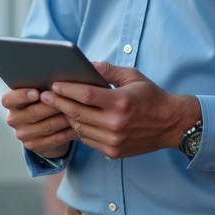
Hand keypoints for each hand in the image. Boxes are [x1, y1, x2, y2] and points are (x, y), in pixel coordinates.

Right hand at [1, 87, 77, 159]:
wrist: (42, 125)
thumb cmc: (42, 100)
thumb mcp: (38, 90)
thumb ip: (41, 84)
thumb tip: (56, 80)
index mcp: (10, 102)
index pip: (8, 99)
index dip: (22, 95)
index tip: (37, 93)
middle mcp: (13, 119)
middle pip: (33, 113)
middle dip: (53, 105)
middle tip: (68, 98)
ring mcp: (23, 134)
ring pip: (47, 126)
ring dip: (64, 117)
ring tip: (78, 109)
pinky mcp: (34, 145)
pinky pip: (55, 138)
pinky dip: (69, 130)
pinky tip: (79, 123)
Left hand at [39, 62, 200, 159]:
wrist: (171, 125)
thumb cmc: (151, 97)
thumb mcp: (133, 76)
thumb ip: (108, 70)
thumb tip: (86, 63)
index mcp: (121, 102)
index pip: (85, 95)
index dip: (67, 89)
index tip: (54, 84)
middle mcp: (116, 124)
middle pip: (77, 113)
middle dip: (58, 102)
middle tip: (44, 95)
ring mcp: (113, 140)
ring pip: (79, 128)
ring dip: (65, 116)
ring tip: (54, 106)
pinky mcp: (112, 151)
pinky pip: (87, 140)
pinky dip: (78, 128)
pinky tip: (71, 119)